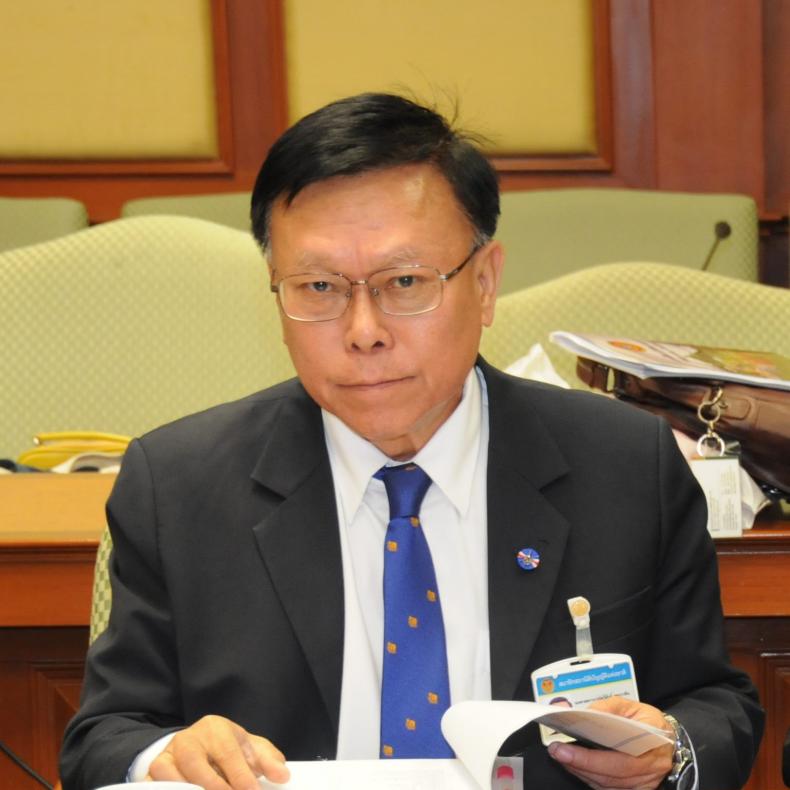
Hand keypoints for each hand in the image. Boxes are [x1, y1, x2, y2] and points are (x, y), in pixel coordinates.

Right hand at [145, 714, 289, 788]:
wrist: (196, 746)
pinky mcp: (152, 774)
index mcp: (215, 728)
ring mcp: (167, 757)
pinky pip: (153, 785)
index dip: (241, 776)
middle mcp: (188, 740)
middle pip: (195, 764)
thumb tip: (282, 775)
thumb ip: (267, 760)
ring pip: (169, 775)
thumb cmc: (226, 749)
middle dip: (214, 787)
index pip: (227, 753)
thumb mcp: (249, 748)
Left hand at [547, 696, 673, 789]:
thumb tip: (586, 713)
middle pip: (610, 774)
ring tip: (562, 757)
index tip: (564, 746)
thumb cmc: (649, 721)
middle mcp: (649, 769)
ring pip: (607, 785)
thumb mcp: (633, 706)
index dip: (589, 756)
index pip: (618, 757)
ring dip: (581, 772)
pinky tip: (577, 767)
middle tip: (556, 751)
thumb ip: (609, 707)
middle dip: (579, 763)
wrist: (668, 739)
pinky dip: (590, 779)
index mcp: (651, 744)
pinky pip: (609, 789)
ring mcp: (643, 784)